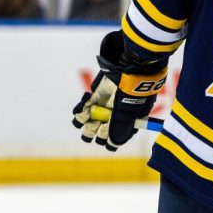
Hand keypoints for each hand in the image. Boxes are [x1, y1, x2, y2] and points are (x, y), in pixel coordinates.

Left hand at [72, 31, 166, 150]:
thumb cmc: (135, 91)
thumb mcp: (129, 112)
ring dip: (86, 121)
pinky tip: (78, 112)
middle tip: (89, 134)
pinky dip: (81, 109)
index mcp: (131, 117)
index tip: (106, 145)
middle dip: (95, 131)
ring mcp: (109, 101)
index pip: (120, 132)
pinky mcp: (99, 92)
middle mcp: (119, 110)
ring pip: (94, 116)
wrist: (133, 67)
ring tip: (80, 122)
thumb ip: (120, 129)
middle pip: (104, 126)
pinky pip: (88, 104)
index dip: (112, 139)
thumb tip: (112, 145)